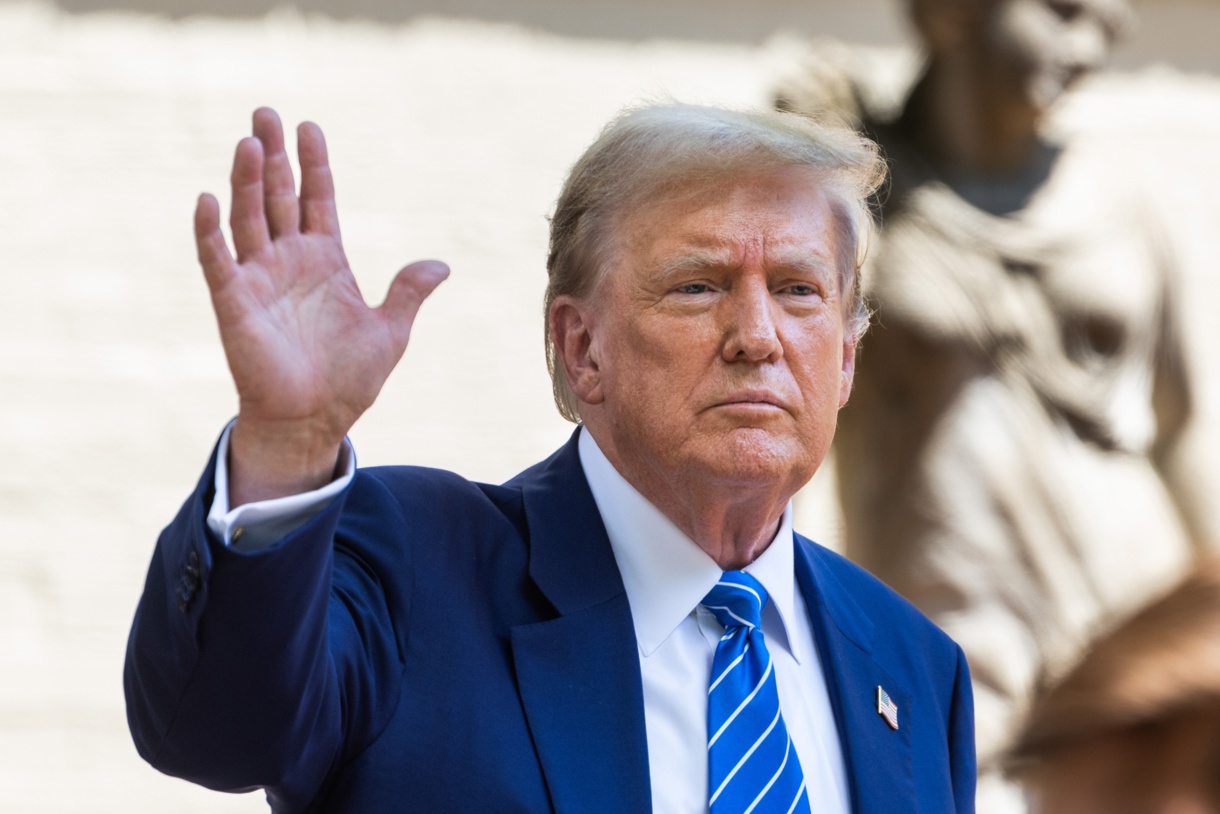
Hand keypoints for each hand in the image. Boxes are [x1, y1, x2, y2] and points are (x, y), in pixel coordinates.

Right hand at [195, 107, 447, 505]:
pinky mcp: (235, 303)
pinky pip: (217, 260)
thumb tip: (441, 264)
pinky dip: (210, 230)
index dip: (314, 165)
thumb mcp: (389, 332)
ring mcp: (259, 279)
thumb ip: (408, 293)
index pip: (317, 200)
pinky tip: (209, 197)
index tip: (310, 127)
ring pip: (249, 217)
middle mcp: (289, 262)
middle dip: (274, 156)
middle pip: (278, 196)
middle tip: (266, 112)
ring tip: (251, 141)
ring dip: (247, 180)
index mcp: (326, 262)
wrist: (314, 422)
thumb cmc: (349, 380)